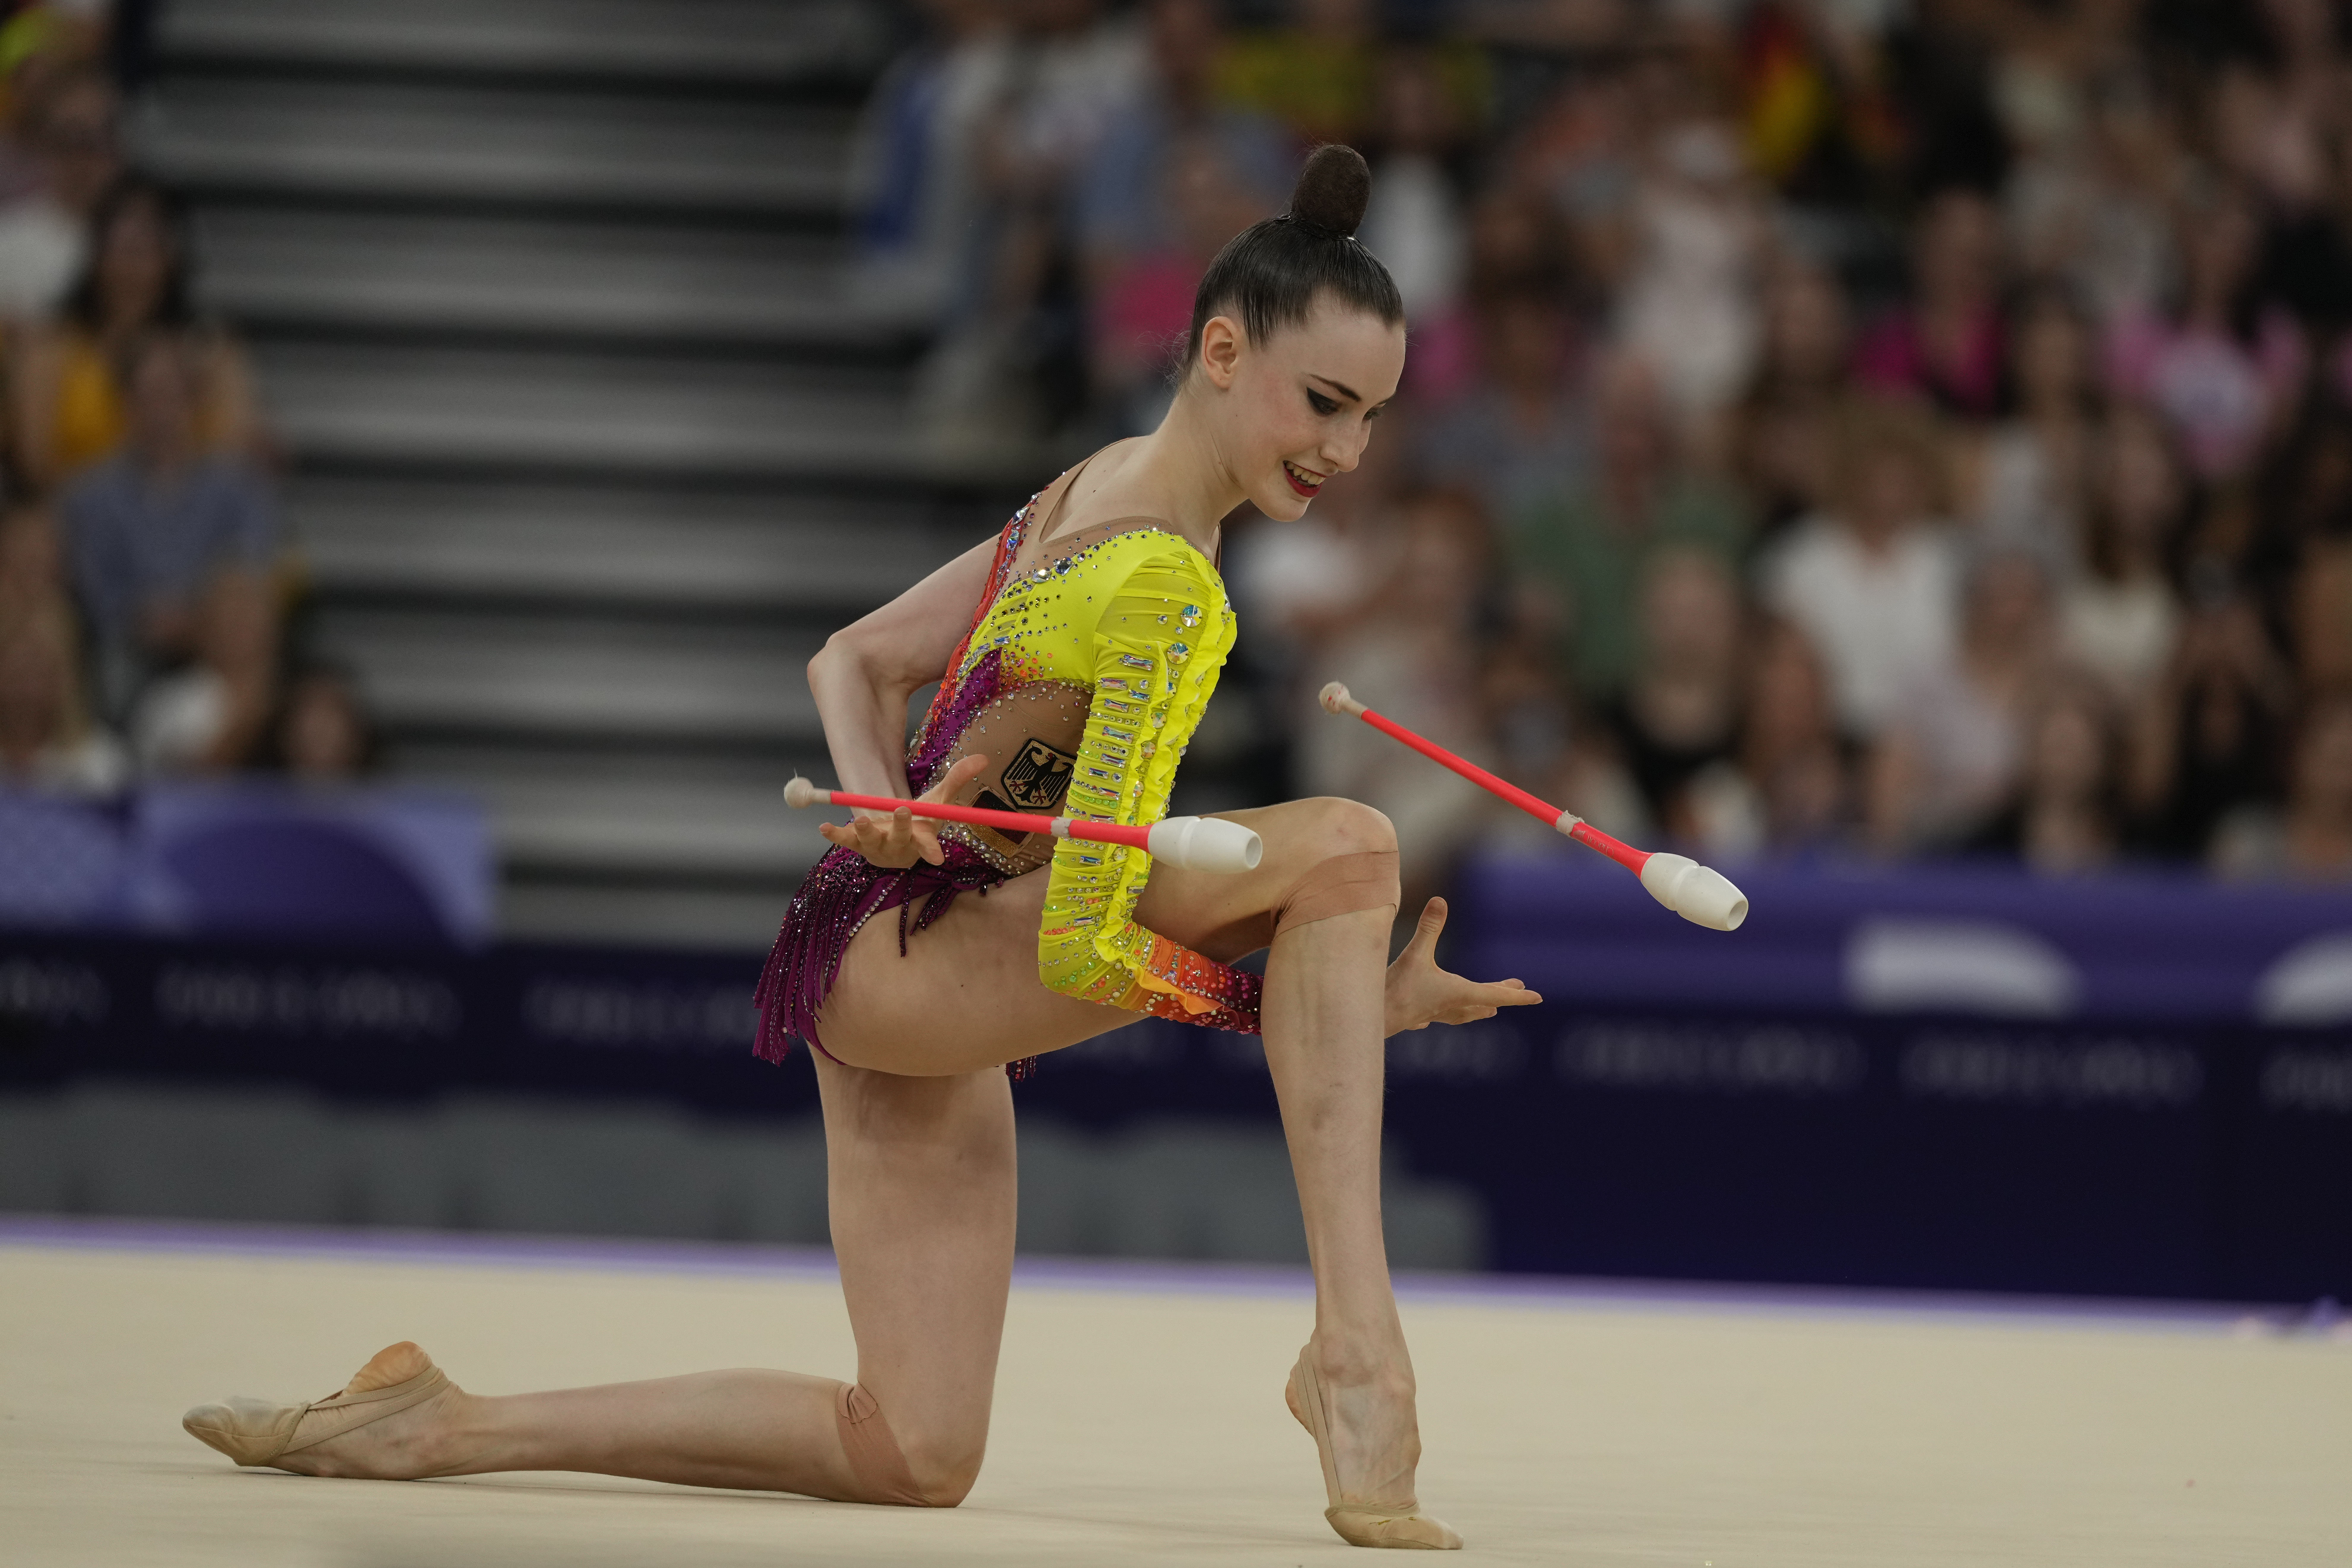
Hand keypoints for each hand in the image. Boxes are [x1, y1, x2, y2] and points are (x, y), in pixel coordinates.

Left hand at [817, 754, 989, 868]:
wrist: (897, 844)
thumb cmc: (921, 822)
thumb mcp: (938, 802)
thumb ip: (957, 779)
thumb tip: (984, 757)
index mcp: (921, 841)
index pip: (929, 848)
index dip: (932, 851)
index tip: (938, 857)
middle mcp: (898, 849)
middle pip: (900, 839)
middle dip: (901, 827)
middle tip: (902, 810)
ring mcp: (875, 848)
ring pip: (871, 841)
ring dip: (867, 829)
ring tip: (865, 818)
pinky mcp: (856, 845)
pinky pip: (844, 840)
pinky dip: (835, 833)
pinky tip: (824, 827)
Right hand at [1382, 897, 1541, 1037]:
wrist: (1373, 1019)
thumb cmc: (1397, 989)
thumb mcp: (1414, 954)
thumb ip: (1429, 928)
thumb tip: (1440, 900)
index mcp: (1458, 993)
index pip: (1495, 994)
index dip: (1517, 995)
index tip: (1537, 998)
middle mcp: (1451, 1006)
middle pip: (1483, 1001)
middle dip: (1501, 994)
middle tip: (1519, 989)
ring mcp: (1433, 1014)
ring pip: (1464, 1013)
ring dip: (1479, 1009)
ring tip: (1488, 1011)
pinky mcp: (1416, 1017)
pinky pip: (1438, 1017)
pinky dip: (1445, 1015)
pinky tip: (1435, 1019)